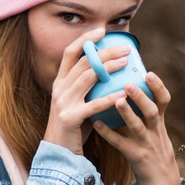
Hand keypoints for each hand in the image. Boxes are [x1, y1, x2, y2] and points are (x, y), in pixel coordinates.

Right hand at [43, 28, 132, 154]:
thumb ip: (87, 87)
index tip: (102, 31)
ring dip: (109, 68)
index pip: (69, 53)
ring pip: (88, 77)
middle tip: (126, 49)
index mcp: (59, 82)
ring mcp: (63, 102)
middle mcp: (59, 89)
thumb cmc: (73, 126)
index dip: (85, 40)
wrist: (58, 152)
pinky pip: (94, 105)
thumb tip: (110, 69)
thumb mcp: (77, 101)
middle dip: (105, 52)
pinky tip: (124, 95)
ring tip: (126, 63)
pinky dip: (110, 99)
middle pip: (83, 62)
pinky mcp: (71, 118)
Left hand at [92, 73, 181, 184]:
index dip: (158, 87)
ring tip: (117, 100)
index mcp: (159, 121)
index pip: (164, 100)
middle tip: (129, 83)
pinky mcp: (136, 156)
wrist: (160, 180)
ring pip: (138, 127)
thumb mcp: (155, 128)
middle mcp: (155, 130)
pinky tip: (97, 124)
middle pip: (152, 111)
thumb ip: (145, 109)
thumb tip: (129, 82)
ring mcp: (146, 143)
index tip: (148, 73)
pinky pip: (121, 144)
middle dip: (142, 97)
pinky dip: (109, 133)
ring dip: (127, 114)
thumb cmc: (152, 147)